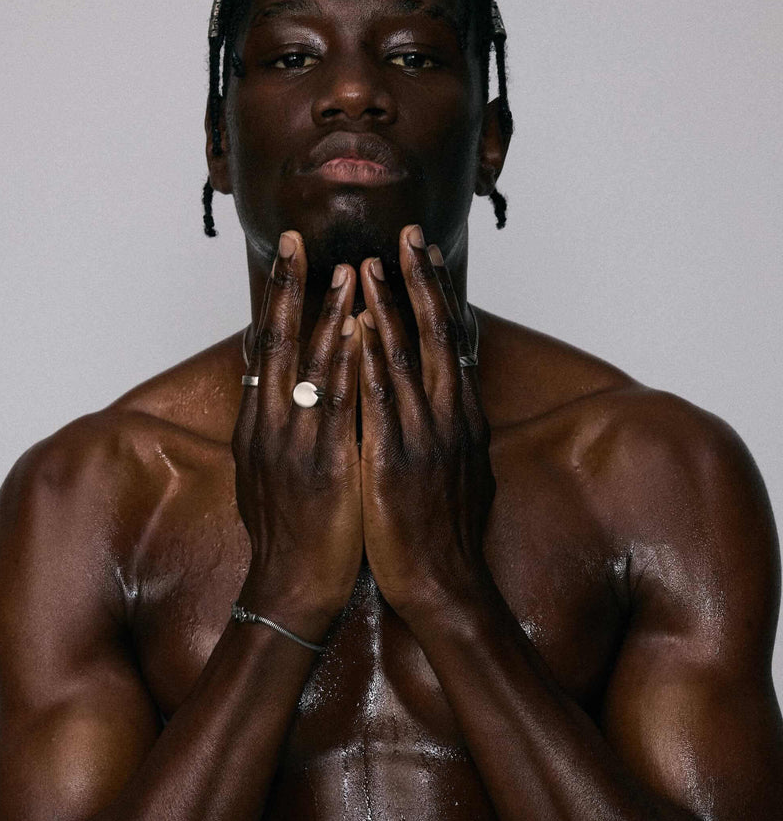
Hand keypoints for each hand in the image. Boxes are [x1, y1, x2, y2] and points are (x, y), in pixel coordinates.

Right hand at [232, 231, 362, 635]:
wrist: (291, 586)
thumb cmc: (289, 530)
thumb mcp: (270, 470)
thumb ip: (278, 426)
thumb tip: (284, 388)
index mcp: (256, 424)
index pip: (262, 348)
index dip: (274, 301)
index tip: (286, 259)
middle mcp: (268, 425)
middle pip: (273, 342)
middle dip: (287, 288)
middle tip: (296, 241)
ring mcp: (294, 442)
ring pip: (309, 363)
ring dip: (329, 314)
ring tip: (347, 271)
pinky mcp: (326, 463)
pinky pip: (338, 401)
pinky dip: (349, 360)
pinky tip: (362, 330)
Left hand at [357, 224, 496, 618]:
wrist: (444, 584)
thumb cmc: (445, 532)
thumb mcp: (460, 471)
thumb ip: (451, 430)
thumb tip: (446, 400)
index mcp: (462, 418)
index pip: (451, 342)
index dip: (438, 296)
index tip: (424, 256)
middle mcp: (449, 417)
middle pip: (436, 334)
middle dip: (420, 281)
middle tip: (407, 236)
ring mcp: (424, 436)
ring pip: (405, 356)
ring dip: (388, 305)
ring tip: (371, 265)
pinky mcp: (394, 458)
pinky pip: (379, 397)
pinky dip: (369, 356)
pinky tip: (357, 325)